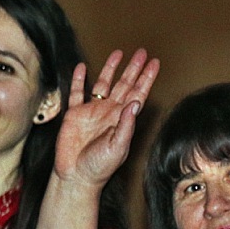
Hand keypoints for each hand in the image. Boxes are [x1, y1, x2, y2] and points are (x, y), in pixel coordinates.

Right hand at [54, 49, 159, 187]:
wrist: (76, 176)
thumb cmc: (99, 167)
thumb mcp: (117, 147)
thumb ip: (126, 125)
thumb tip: (135, 103)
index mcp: (123, 120)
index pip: (138, 94)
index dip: (146, 79)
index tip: (154, 63)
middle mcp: (109, 113)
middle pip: (124, 85)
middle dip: (134, 69)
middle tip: (142, 52)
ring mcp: (92, 112)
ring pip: (103, 84)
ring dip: (111, 69)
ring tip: (119, 53)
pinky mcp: (74, 114)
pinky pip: (77, 93)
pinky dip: (79, 79)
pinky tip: (83, 67)